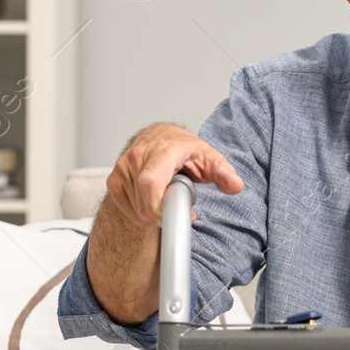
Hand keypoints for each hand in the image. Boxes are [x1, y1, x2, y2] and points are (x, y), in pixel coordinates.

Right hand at [107, 123, 243, 226]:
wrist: (161, 136)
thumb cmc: (183, 148)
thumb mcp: (209, 157)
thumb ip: (223, 172)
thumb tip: (235, 185)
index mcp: (163, 149)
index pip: (151, 182)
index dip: (161, 207)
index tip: (180, 212)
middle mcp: (139, 155)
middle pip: (144, 202)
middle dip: (163, 214)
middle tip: (179, 206)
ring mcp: (124, 167)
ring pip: (136, 209)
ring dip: (154, 213)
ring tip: (166, 195)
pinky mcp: (115, 178)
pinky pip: (126, 208)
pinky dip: (140, 212)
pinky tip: (152, 200)